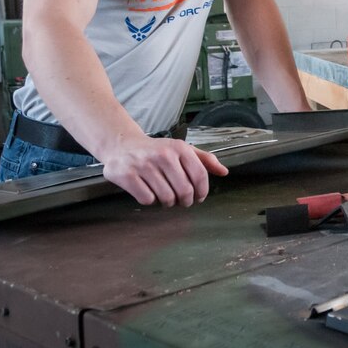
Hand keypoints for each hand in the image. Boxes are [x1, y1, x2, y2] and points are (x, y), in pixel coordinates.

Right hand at [100, 135, 228, 206]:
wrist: (122, 145)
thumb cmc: (157, 150)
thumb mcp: (182, 149)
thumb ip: (205, 160)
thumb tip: (224, 172)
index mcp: (180, 148)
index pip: (199, 175)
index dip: (202, 191)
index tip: (200, 198)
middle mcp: (163, 155)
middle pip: (184, 190)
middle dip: (186, 201)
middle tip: (183, 201)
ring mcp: (144, 165)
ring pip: (166, 197)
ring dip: (168, 202)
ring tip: (166, 197)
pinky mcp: (127, 175)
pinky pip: (147, 199)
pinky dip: (150, 201)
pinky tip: (149, 192)